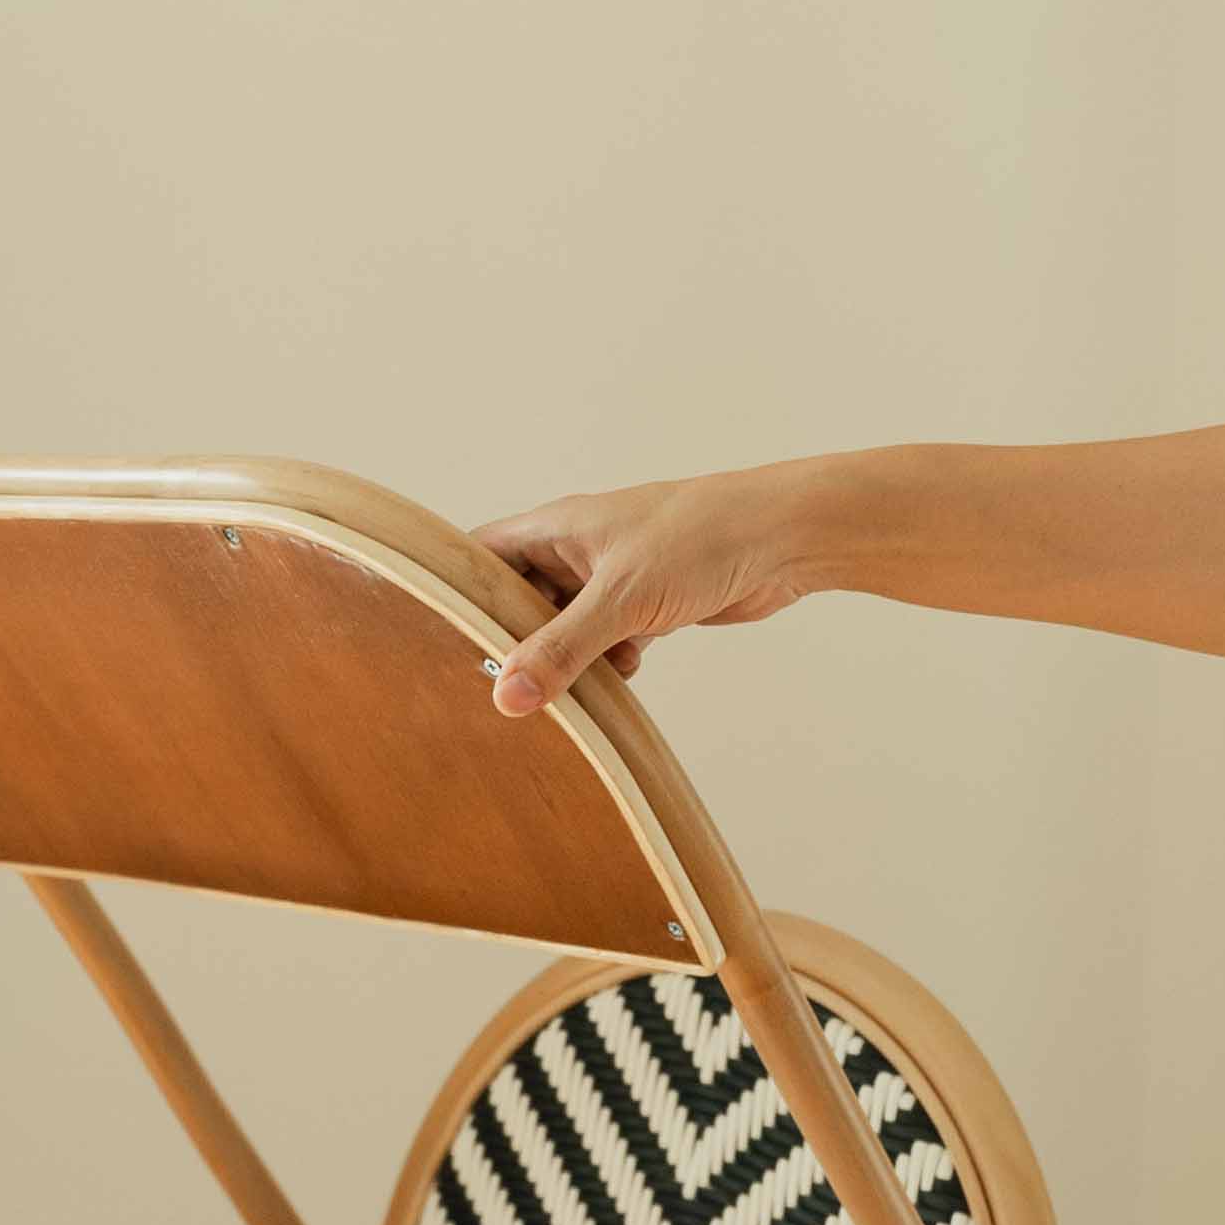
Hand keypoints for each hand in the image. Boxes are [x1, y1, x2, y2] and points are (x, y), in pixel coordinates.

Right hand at [472, 464, 820, 715]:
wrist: (783, 539)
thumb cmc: (701, 538)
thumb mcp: (619, 600)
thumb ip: (561, 650)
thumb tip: (508, 697)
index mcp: (557, 527)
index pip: (482, 555)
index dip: (458, 593)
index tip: (441, 641)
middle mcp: (578, 549)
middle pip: (521, 600)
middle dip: (517, 642)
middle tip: (504, 685)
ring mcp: (613, 577)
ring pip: (566, 627)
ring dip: (568, 659)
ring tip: (567, 686)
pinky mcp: (647, 603)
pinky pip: (606, 640)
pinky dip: (609, 663)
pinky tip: (626, 670)